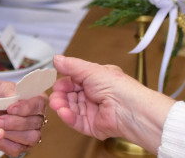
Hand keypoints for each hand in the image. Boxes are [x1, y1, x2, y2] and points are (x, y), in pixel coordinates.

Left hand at [0, 79, 47, 156]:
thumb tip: (16, 98)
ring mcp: (28, 133)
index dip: (27, 107)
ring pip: (30, 138)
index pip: (40, 103)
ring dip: (10, 132)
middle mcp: (34, 117)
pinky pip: (16, 149)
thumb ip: (9, 90)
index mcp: (34, 99)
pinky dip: (3, 142)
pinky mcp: (18, 146)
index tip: (10, 108)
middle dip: (15, 122)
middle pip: (35, 123)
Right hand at [50, 54, 172, 152]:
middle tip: (55, 96)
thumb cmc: (118, 87)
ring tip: (57, 104)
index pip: (74, 81)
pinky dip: (69, 117)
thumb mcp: (90, 70)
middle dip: (61, 96)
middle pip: (71, 96)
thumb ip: (71, 66)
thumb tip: (57, 59)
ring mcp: (94, 111)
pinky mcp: (93, 125)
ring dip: (62, 106)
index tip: (56, 83)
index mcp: (96, 80)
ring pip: (72, 109)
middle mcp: (95, 95)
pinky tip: (64, 113)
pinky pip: (77, 122)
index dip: (64, 83)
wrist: (129, 109)